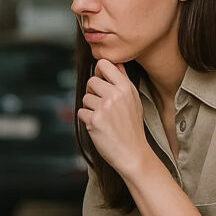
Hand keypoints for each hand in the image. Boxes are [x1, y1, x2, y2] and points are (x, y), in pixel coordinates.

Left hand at [76, 59, 148, 177]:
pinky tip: (98, 126)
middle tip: (101, 105)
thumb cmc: (132, 126)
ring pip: (85, 98)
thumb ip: (123, 81)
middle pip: (91, 81)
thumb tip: (116, 64)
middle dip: (93, 92)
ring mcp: (104, 107)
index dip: (98, 71)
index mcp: (126, 87)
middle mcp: (115, 95)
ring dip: (90, 107)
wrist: (133, 152)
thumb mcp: (134, 100)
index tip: (100, 80)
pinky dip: (86, 119)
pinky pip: (81, 112)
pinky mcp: (94, 120)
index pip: (104, 64)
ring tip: (103, 118)